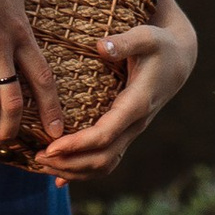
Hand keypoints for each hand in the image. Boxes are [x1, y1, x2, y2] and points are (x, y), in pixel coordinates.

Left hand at [36, 0, 197, 184]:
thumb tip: (101, 46)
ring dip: (73, 170)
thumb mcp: (145, 37)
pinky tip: (59, 178)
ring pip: (104, 165)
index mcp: (137, 104)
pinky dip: (82, 171)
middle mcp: (135, 124)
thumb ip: (124, 42)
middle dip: (69, 163)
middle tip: (36, 157)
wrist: (178, 60)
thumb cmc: (159, 45)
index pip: (104, 135)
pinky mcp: (126, 133)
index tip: (50, 147)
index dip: (77, 145)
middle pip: (101, 158)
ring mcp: (131, 132)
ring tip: (41, 165)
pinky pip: (106, 160)